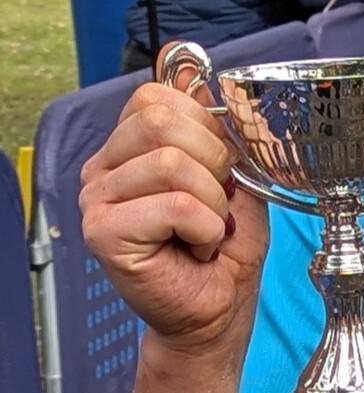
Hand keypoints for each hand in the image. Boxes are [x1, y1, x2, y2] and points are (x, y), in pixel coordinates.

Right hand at [77, 80, 268, 358]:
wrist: (215, 314)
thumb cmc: (224, 253)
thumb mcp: (239, 182)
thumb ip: (226, 133)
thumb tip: (210, 77)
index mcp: (131, 148)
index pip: (158, 96)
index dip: (208, 128)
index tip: (222, 171)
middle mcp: (104, 168)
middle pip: (162, 121)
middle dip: (214, 164)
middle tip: (215, 206)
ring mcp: (96, 199)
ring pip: (172, 164)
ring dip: (212, 204)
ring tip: (204, 232)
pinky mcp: (101, 231)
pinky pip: (176, 205)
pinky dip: (205, 229)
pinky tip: (195, 249)